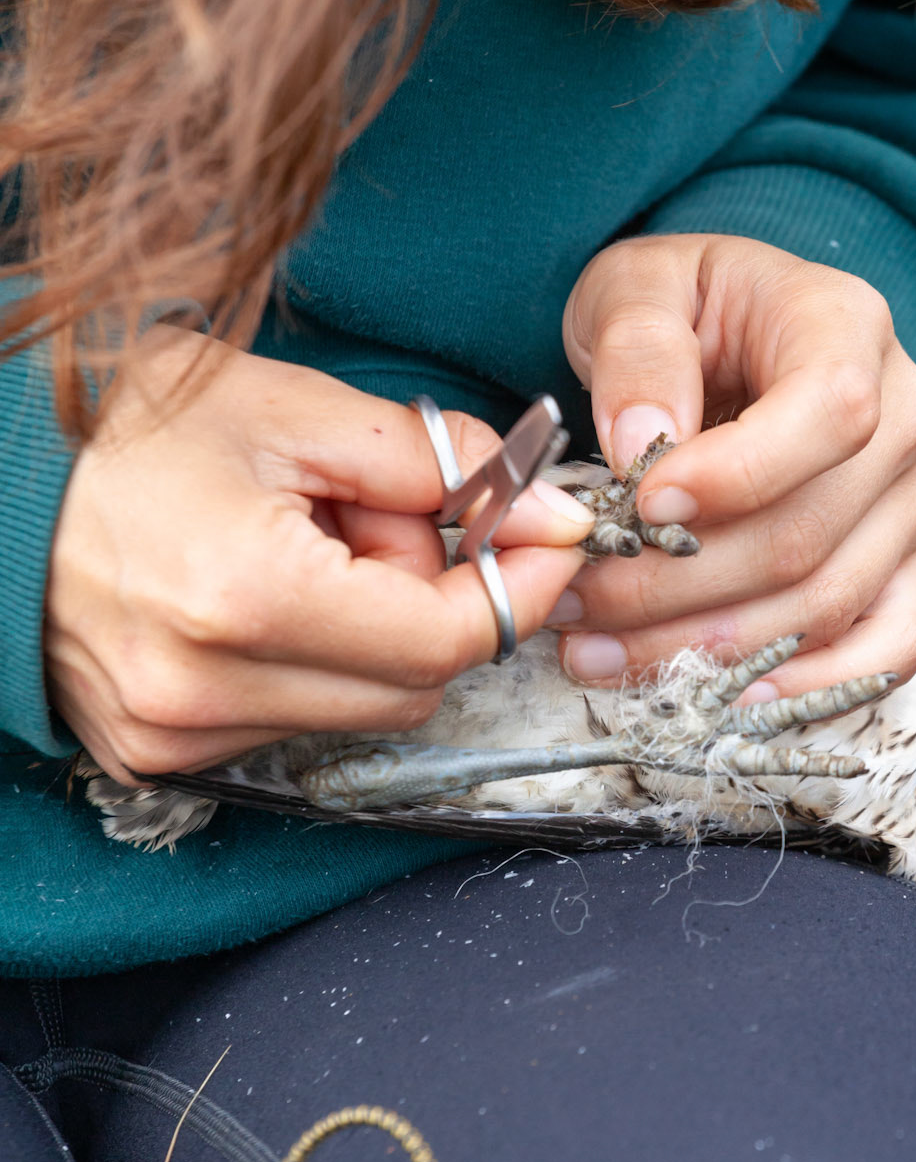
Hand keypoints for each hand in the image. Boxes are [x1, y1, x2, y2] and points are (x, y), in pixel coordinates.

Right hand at [46, 329, 591, 781]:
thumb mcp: (289, 407)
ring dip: (372, 633)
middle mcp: (206, 692)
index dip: (517, 584)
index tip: (542, 531)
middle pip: (416, 685)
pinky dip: (311, 662)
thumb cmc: (123, 427)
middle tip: (377, 513)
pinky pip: (292, 723)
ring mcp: (173, 736)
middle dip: (433, 599)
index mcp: (246, 598)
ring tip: (304, 544)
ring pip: (361, 710)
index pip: (446, 637)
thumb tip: (546, 513)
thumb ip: (432, 462)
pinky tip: (259, 591)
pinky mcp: (154, 754)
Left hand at [555, 234, 915, 701]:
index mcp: (847, 327)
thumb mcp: (636, 288)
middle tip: (575, 597)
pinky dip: (805, 688)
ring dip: (707, 645)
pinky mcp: (902, 566)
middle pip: (809, 532)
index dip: (738, 476)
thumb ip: (637, 350)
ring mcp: (911, 501)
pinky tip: (717, 695)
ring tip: (598, 648)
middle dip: (678, 585)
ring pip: (826, 603)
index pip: (830, 413)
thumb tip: (643, 444)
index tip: (641, 504)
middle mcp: (906, 417)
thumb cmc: (682, 308)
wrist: (729, 335)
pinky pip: (885, 650)